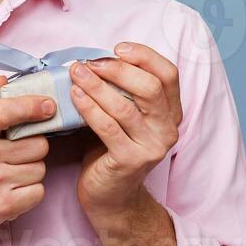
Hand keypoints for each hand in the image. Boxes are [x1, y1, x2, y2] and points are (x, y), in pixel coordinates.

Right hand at [0, 71, 55, 240]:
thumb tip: (1, 80)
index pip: (4, 112)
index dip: (31, 106)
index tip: (49, 106)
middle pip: (36, 144)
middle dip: (33, 145)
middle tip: (15, 150)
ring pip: (40, 168)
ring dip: (31, 168)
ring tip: (11, 169)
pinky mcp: (3, 206)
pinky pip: (38, 191)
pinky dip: (31, 190)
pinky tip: (14, 187)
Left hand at [68, 42, 181, 215]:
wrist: (111, 197)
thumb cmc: (112, 150)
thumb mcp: (125, 116)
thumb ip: (123, 91)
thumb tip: (96, 58)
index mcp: (171, 113)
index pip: (168, 74)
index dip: (145, 56)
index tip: (118, 48)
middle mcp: (168, 129)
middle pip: (150, 87)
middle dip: (117, 69)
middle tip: (90, 62)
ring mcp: (152, 146)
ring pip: (126, 106)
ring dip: (97, 86)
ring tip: (76, 73)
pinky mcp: (131, 161)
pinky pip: (108, 127)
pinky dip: (89, 108)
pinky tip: (74, 95)